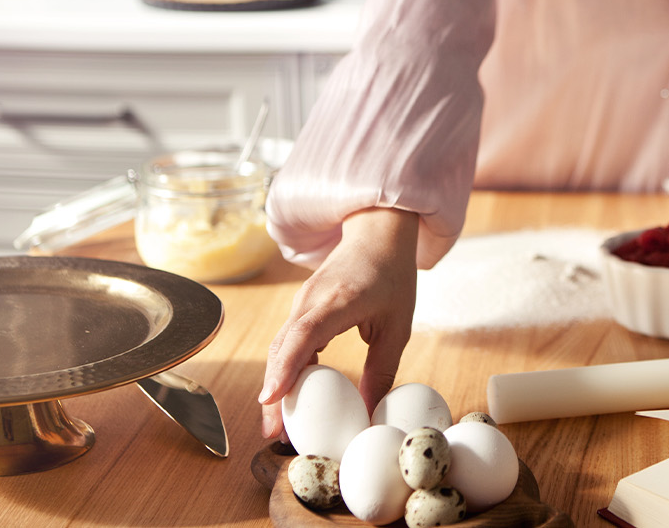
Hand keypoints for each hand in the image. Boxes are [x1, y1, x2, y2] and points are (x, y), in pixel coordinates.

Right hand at [258, 207, 420, 440]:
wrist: (378, 235)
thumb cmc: (392, 276)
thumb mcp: (397, 327)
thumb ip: (382, 370)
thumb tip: (368, 412)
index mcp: (337, 301)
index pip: (302, 335)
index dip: (286, 368)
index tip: (271, 399)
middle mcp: (310, 300)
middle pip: (281, 349)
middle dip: (274, 392)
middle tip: (274, 433)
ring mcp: (301, 302)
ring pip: (279, 347)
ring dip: (277, 385)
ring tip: (279, 425)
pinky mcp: (301, 307)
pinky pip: (286, 342)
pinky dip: (285, 370)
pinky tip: (289, 396)